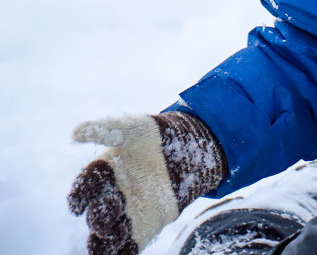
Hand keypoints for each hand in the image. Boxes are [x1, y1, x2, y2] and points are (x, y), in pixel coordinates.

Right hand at [68, 111, 226, 254]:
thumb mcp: (132, 128)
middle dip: (98, 216)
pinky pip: (132, 244)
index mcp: (103, 174)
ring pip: (109, 234)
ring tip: (106, 239)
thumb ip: (106, 129)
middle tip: (106, 212)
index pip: (85, 187)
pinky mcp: (148, 225)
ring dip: (105, 240)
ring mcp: (128, 212)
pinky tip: (123, 254)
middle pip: (97, 213)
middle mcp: (111, 196)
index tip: (78, 202)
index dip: (80, 195)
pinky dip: (125, 252)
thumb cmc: (154, 136)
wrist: (188, 147)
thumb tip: (75, 132)